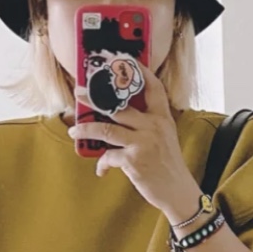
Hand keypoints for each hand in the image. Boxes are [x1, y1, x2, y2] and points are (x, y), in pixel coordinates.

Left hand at [67, 61, 201, 222]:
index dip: (138, 71)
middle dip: (95, 98)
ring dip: (87, 129)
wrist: (178, 191)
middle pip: (119, 105)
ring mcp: (143, 143)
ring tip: (75, 129)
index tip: (123, 60)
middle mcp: (153, 126)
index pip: (152, 87)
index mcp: (162, 118)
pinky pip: (108, 156)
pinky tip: (101, 169)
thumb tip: (117, 116)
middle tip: (80, 92)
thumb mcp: (165, 137)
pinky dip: (102, 163)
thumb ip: (148, 123)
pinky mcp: (134, 161)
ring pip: (106, 129)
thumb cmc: (167, 164)